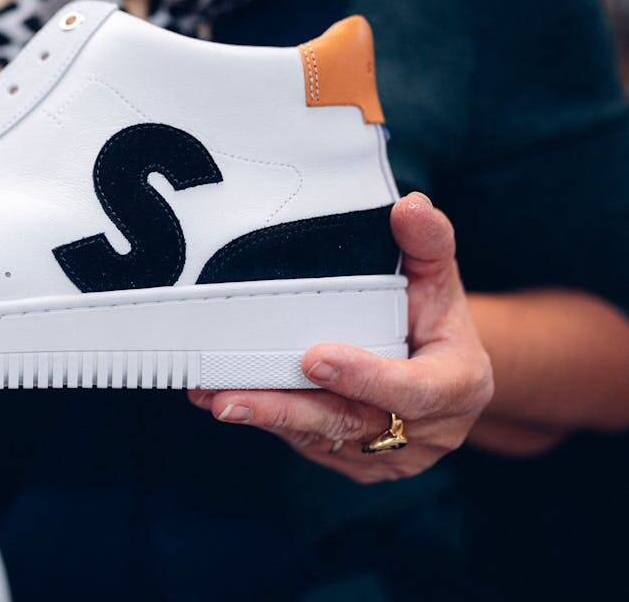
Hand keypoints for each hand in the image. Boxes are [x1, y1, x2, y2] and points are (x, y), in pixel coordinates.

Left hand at [188, 192, 493, 482]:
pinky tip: (219, 398)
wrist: (437, 367)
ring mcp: (385, 455)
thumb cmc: (434, 318)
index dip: (363, 377)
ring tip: (211, 396)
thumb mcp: (439, 278)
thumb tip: (408, 206)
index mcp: (457, 386)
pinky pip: (304, 442)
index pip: (412, 390)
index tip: (313, 357)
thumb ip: (426, 243)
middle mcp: (424, 432)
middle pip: (348, 422)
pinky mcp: (352, 461)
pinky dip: (264, 419)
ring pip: (317, 436)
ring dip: (262, 416)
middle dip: (286, 408)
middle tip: (231, 396)